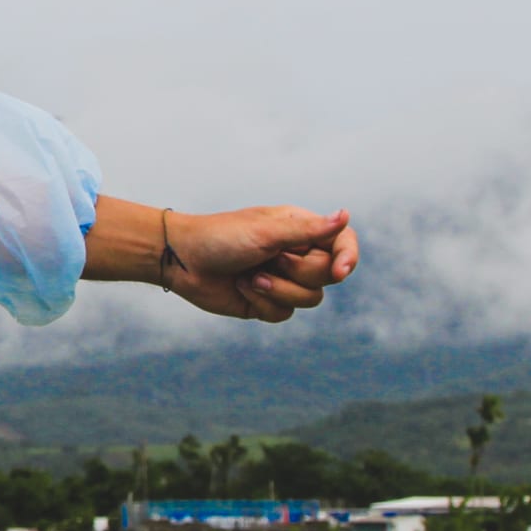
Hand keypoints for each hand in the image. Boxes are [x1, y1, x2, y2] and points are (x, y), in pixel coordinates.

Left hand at [85, 198, 360, 323]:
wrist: (182, 260)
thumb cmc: (221, 237)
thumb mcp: (266, 232)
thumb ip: (308, 230)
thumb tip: (346, 216)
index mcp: (301, 228)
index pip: (343, 242)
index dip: (348, 257)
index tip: (340, 271)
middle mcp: (297, 253)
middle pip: (327, 275)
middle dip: (296, 272)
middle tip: (269, 259)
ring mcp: (284, 279)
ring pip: (310, 299)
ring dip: (278, 290)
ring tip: (250, 276)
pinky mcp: (268, 301)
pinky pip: (285, 314)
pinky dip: (262, 303)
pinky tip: (241, 287)